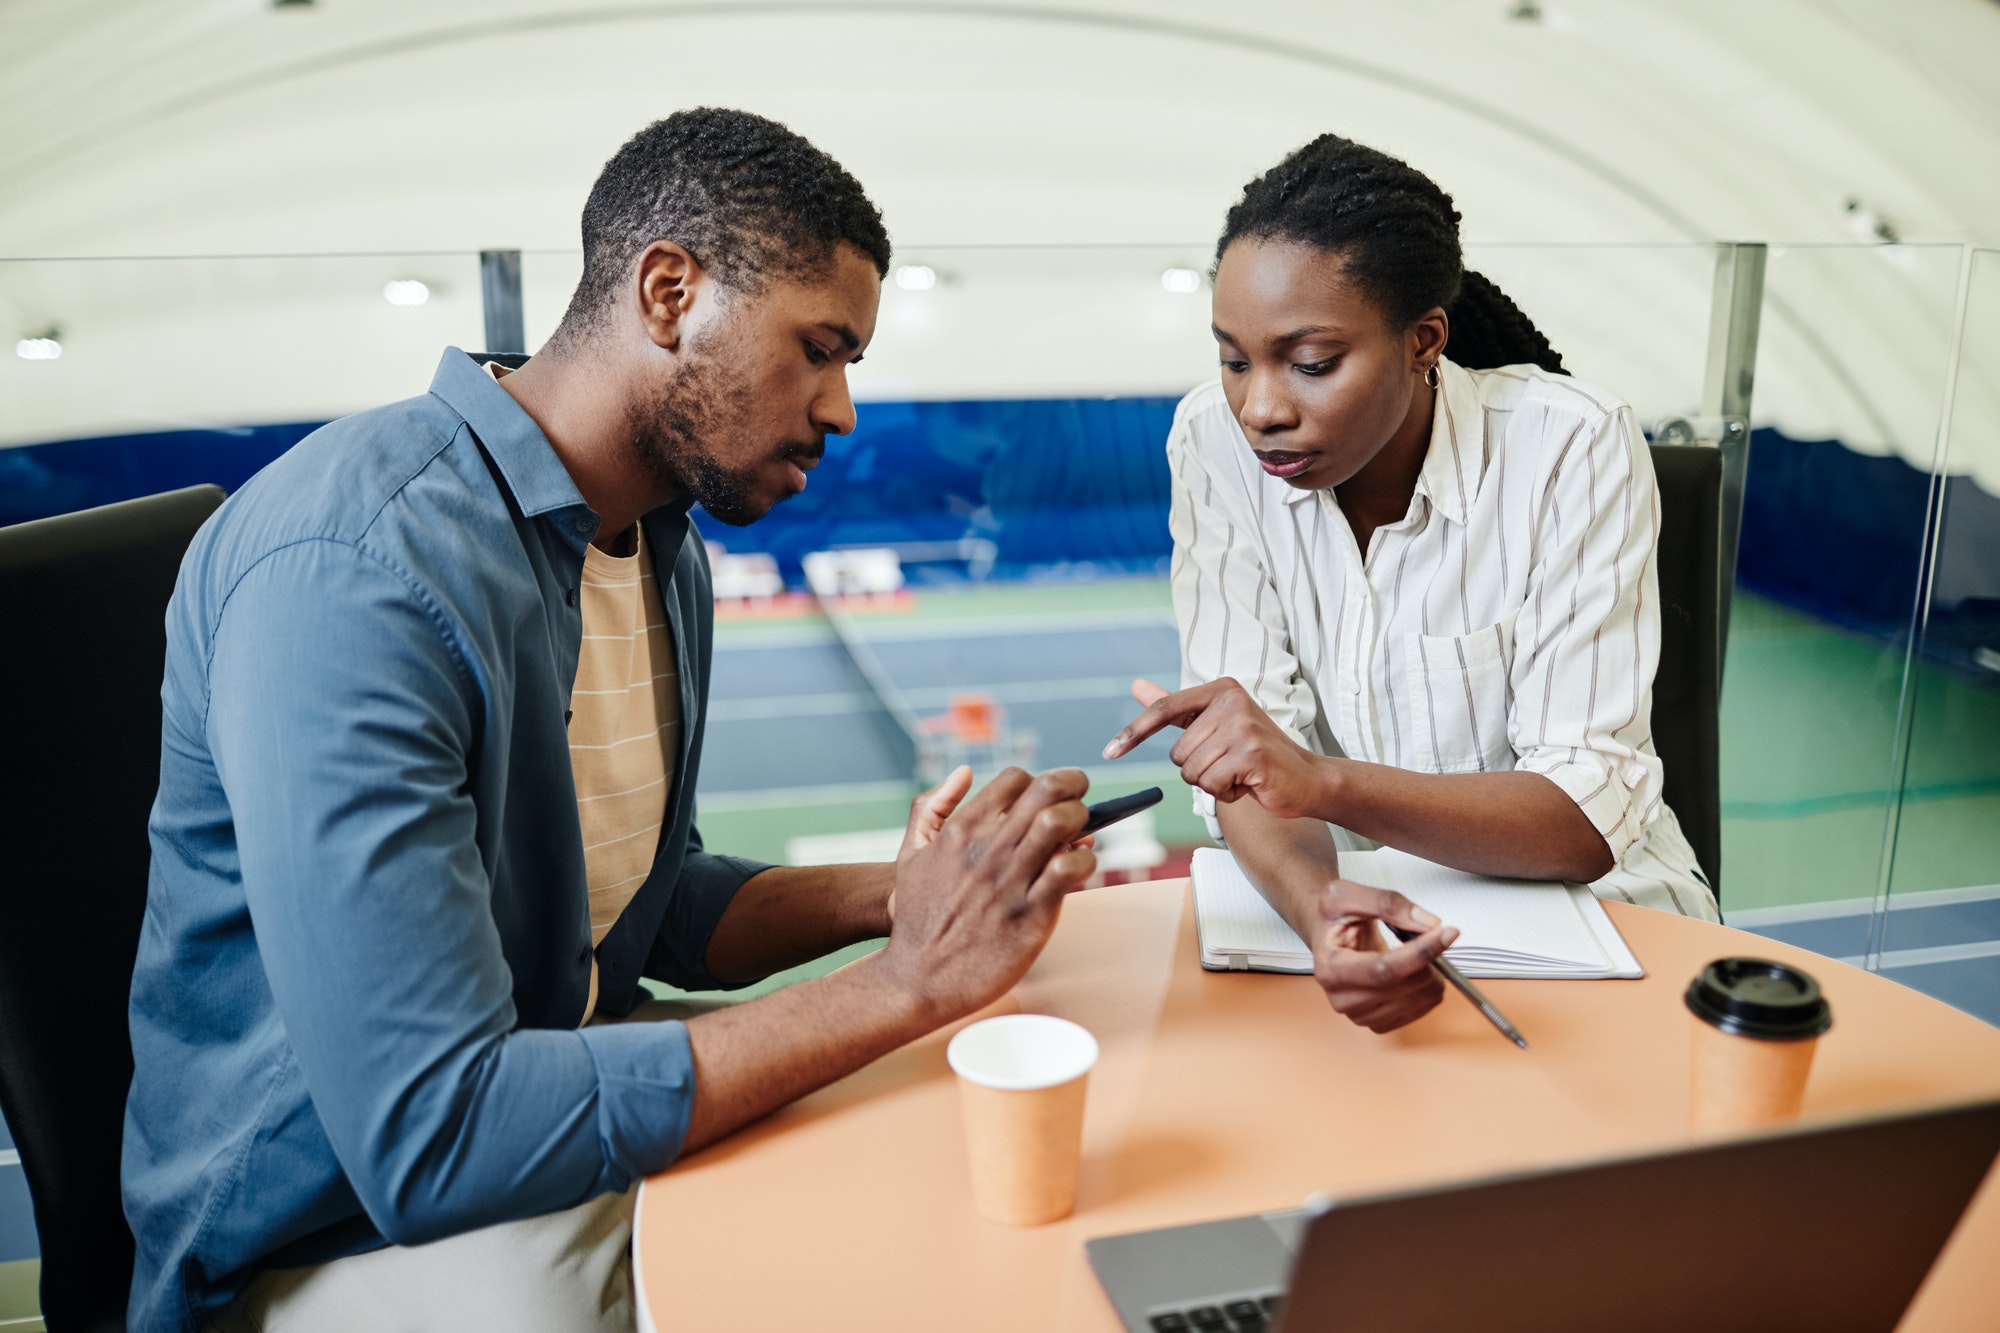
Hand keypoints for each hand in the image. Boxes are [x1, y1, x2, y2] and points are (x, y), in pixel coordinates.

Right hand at [880, 767, 1095, 1022]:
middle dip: (1073, 787)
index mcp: (961, 830)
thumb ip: (930, 808)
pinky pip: (1070, 870)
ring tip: (1079, 837)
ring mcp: (1010, 882)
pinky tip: (1078, 871)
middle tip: (1079, 802)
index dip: (1039, 783)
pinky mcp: (1031, 915)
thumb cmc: (916, 917)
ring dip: (1081, 821)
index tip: (1047, 800)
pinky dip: (1085, 861)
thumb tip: (963, 772)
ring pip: (1062, 822)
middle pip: (1047, 789)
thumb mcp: (909, 854)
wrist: (919, 979)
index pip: (1017, 779)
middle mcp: (987, 850)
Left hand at [1103, 678, 1328, 819]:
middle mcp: (1231, 702)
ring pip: (1192, 772)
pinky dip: (1228, 793)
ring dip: (1213, 782)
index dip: (1134, 733)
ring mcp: (1243, 727)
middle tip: (1231, 764)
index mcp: (1221, 689)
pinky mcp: (1252, 754)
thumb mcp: (1215, 725)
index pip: (1164, 710)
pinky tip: (1250, 783)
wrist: (1307, 779)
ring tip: (1241, 773)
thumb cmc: (1257, 754)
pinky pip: (1212, 785)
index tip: (1109, 752)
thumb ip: (1176, 709)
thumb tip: (1137, 686)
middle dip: (1200, 769)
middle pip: (1178, 753)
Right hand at [1310, 881, 1458, 1032]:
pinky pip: (1420, 1011)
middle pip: (1404, 986)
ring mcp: (1360, 1015)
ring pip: (1417, 1000)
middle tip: (1434, 935)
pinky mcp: (1379, 1023)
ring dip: (1431, 973)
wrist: (1326, 935)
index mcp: (1330, 969)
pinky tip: (1418, 970)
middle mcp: (1342, 998)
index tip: (1446, 933)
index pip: (1384, 969)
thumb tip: (1428, 924)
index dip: (1420, 951)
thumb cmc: (1332, 918)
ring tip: (1419, 952)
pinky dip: (1428, 989)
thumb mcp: (1347, 893)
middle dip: (1430, 959)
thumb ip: (1387, 903)